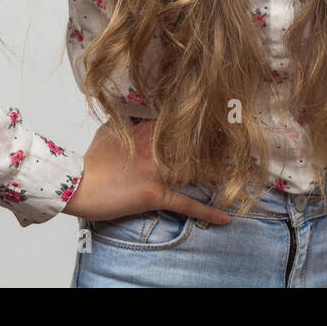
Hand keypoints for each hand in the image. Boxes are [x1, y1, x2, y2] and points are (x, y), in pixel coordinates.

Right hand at [63, 118, 232, 225]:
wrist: (78, 183)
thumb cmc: (93, 159)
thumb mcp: (112, 129)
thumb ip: (131, 119)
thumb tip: (139, 109)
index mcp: (147, 129)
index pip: (183, 120)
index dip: (207, 119)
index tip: (227, 115)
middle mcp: (156, 146)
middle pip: (197, 142)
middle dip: (224, 142)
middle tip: (249, 141)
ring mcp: (157, 169)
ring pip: (197, 169)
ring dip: (223, 172)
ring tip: (248, 175)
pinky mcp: (154, 193)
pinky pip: (185, 203)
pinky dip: (206, 210)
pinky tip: (225, 216)